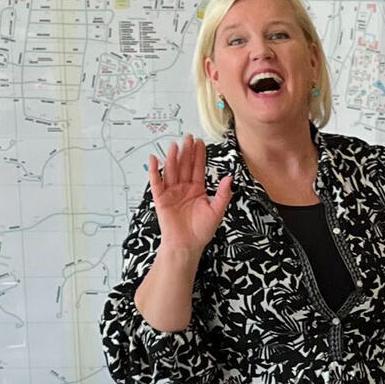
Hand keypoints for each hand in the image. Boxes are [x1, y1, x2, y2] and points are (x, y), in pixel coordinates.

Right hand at [147, 135, 232, 254]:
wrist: (187, 245)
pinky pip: (157, 182)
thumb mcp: (216, 211)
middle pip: (184, 166)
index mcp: (196, 190)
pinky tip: (155, 160)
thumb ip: (223, 194)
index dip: (199, 156)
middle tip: (188, 138)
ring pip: (172, 171)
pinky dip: (154, 171)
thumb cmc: (201, 231)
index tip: (200, 143)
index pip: (197, 168)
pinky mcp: (161, 199)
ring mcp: (171, 192)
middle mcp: (183, 188)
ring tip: (175, 145)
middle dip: (186, 152)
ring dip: (172, 158)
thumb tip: (230, 179)